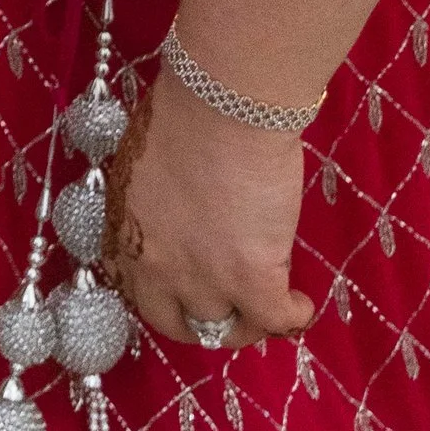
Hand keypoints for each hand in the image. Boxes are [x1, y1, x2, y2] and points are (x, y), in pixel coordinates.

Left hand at [104, 76, 312, 349]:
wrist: (221, 101)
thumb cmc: (185, 108)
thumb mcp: (150, 160)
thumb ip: (159, 196)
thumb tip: (184, 201)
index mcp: (128, 231)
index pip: (136, 288)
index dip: (166, 295)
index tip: (187, 289)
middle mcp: (157, 266)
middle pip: (175, 322)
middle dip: (201, 322)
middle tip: (228, 309)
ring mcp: (204, 278)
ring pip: (225, 329)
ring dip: (248, 322)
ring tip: (270, 305)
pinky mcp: (252, 279)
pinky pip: (274, 320)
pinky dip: (291, 317)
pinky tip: (301, 305)